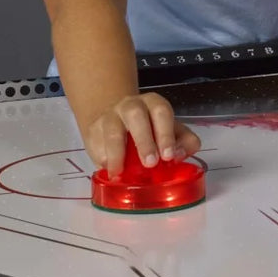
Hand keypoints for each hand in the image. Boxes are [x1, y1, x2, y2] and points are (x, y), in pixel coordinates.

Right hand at [81, 92, 201, 176]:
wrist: (117, 120)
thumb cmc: (150, 130)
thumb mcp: (172, 132)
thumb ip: (184, 142)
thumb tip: (179, 155)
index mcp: (154, 104)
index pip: (161, 112)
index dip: (165, 134)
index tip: (169, 156)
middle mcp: (131, 105)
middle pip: (136, 116)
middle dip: (144, 141)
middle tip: (150, 163)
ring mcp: (110, 116)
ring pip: (113, 130)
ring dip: (118, 153)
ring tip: (122, 172)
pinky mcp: (93, 130)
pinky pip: (96, 144)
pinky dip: (103, 158)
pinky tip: (110, 170)